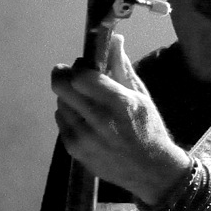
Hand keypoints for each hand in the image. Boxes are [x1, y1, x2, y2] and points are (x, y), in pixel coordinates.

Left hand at [51, 33, 189, 204]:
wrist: (150, 171)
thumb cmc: (148, 128)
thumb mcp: (141, 96)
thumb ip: (122, 67)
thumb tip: (115, 39)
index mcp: (119, 103)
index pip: (81, 75)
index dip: (79, 67)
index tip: (84, 67)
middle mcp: (99, 120)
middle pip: (61, 87)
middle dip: (64, 76)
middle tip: (72, 76)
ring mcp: (84, 138)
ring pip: (60, 104)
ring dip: (68, 98)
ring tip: (85, 103)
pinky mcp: (75, 151)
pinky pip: (61, 122)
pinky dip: (69, 116)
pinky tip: (85, 120)